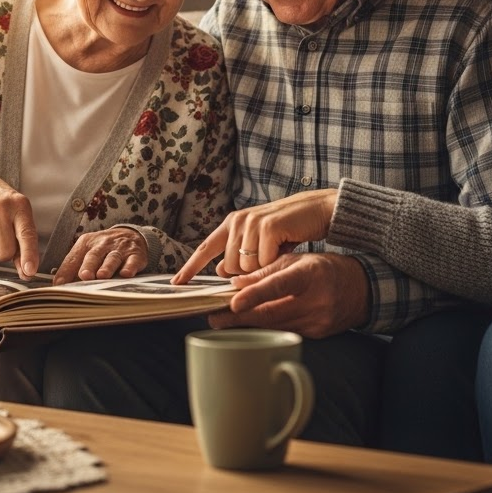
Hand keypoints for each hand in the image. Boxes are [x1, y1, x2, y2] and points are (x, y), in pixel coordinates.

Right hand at [0, 173, 39, 277]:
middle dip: (4, 251)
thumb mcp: (19, 217)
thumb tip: (27, 273)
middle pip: (5, 252)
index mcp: (20, 206)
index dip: (29, 255)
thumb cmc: (4, 207)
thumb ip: (24, 245)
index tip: (30, 271)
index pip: (26, 235)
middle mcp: (1, 208)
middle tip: (2, 235)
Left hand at [52, 226, 148, 284]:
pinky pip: (132, 261)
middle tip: (84, 276)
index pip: (74, 257)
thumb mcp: (86, 252)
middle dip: (88, 265)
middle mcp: (102, 244)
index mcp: (86, 243)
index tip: (60, 285)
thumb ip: (72, 268)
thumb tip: (58, 286)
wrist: (130, 235)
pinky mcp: (135, 254)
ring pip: (112, 258)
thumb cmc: (103, 249)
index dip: (66, 271)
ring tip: (102, 276)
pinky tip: (126, 274)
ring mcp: (119, 249)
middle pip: (93, 255)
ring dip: (107, 267)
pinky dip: (129, 267)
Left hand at [171, 189, 337, 283]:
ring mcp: (251, 222)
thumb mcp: (259, 241)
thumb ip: (239, 253)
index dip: (190, 267)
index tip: (176, 283)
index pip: (205, 248)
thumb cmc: (287, 229)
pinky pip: (263, 262)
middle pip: (229, 268)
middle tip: (266, 261)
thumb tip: (221, 273)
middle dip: (247, 274)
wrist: (315, 209)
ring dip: (262, 269)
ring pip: (245, 268)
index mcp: (232, 224)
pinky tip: (284, 249)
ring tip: (276, 253)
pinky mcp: (267, 227)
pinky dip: (275, 263)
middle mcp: (237, 221)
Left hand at [208, 253, 370, 337]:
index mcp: (310, 275)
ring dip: (248, 324)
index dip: (255, 295)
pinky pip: (284, 332)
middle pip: (271, 313)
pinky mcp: (316, 336)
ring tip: (224, 320)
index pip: (279, 285)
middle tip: (214, 317)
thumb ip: (266, 271)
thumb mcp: (298, 260)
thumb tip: (236, 282)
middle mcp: (315, 301)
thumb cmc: (325, 269)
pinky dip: (265, 329)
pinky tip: (250, 325)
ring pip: (274, 326)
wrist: (362, 290)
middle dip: (239, 317)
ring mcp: (317, 322)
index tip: (233, 302)